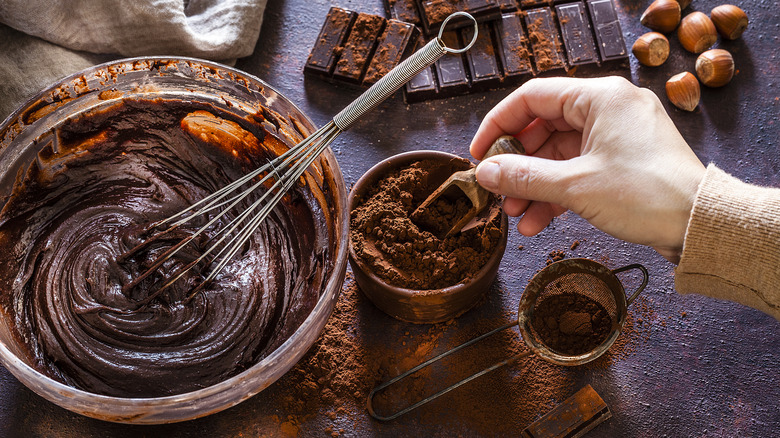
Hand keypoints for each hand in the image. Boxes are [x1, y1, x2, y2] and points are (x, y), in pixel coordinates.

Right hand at [470, 77, 705, 262]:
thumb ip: (523, 176)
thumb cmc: (648, 194)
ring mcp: (616, 136)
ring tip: (516, 214)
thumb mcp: (575, 186)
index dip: (498, 125)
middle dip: (517, 165)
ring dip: (534, 185)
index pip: (532, 98)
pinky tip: (537, 221)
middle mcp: (608, 109)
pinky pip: (577, 170)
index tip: (480, 153)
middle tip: (497, 191)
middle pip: (543, 128)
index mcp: (600, 98)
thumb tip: (485, 172)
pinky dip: (556, 193)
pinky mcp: (622, 161)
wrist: (699, 224)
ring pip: (559, 154)